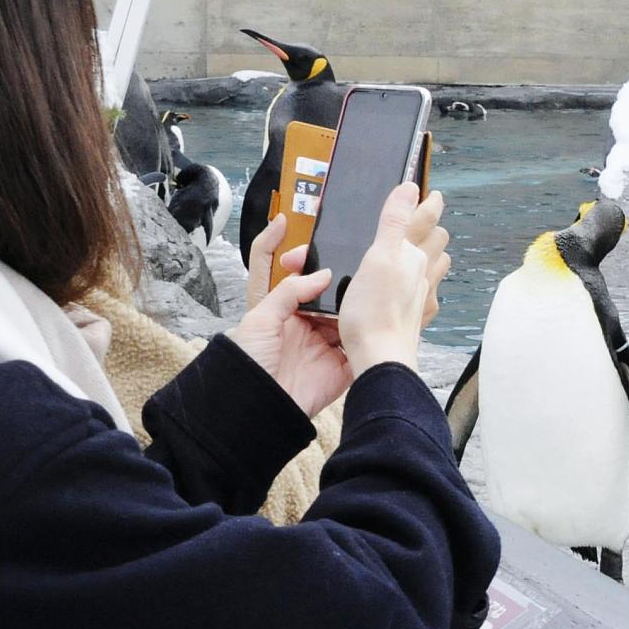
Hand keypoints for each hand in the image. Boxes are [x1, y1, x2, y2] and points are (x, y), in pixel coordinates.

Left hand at [228, 215, 353, 415]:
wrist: (260, 407)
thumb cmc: (249, 361)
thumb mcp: (260, 318)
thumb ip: (291, 291)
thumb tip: (324, 274)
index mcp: (274, 306)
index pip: (271, 266)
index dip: (276, 242)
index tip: (287, 221)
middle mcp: (300, 319)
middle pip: (321, 287)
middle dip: (335, 271)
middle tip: (348, 252)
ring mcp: (323, 340)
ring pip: (346, 311)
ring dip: (356, 298)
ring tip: (370, 277)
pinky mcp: (342, 362)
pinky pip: (361, 341)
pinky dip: (371, 328)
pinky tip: (380, 310)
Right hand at [338, 183, 451, 372]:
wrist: (381, 356)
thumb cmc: (375, 310)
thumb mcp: (379, 256)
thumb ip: (396, 221)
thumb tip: (411, 189)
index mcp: (411, 254)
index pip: (426, 220)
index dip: (430, 205)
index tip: (434, 195)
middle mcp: (422, 273)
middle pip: (437, 243)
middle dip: (435, 228)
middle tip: (429, 218)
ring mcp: (422, 296)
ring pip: (437, 268)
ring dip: (435, 254)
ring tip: (427, 248)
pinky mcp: (417, 317)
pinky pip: (429, 295)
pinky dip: (428, 285)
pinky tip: (421, 288)